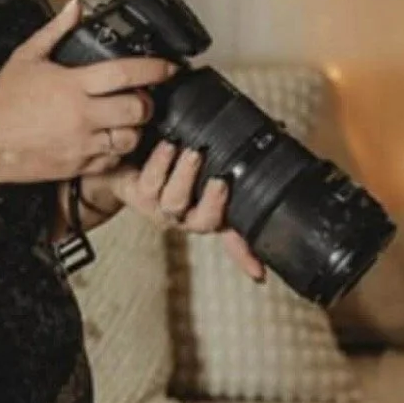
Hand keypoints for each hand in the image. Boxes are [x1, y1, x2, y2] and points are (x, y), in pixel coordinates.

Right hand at [0, 0, 176, 185]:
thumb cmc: (3, 101)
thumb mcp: (26, 57)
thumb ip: (55, 30)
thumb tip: (76, 6)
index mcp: (72, 84)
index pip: (126, 74)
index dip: (155, 69)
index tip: (170, 67)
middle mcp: (81, 115)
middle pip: (137, 110)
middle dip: (148, 103)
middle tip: (144, 97)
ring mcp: (81, 143)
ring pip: (130, 138)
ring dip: (135, 128)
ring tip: (127, 120)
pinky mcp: (78, 166)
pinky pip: (112, 160)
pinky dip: (117, 150)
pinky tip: (108, 139)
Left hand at [101, 140, 267, 282]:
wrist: (124, 154)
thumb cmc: (174, 153)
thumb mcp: (210, 153)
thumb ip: (239, 151)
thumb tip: (279, 131)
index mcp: (209, 209)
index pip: (235, 236)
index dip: (247, 255)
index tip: (259, 272)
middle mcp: (186, 214)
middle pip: (204, 222)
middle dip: (214, 203)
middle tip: (221, 180)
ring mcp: (161, 207)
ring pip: (174, 201)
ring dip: (185, 176)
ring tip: (193, 152)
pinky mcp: (137, 195)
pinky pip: (149, 184)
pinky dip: (160, 164)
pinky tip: (168, 146)